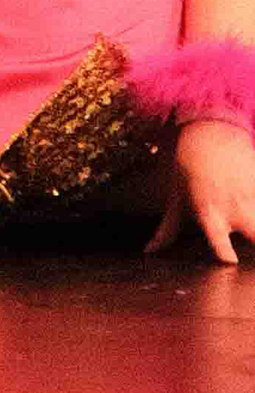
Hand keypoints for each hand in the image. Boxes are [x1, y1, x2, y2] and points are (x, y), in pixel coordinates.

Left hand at [153, 116, 254, 263]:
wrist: (210, 131)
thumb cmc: (187, 168)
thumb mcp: (175, 199)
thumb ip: (167, 231)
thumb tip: (148, 253)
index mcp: (209, 214)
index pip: (220, 244)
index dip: (225, 255)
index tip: (230, 261)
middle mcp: (234, 208)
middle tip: (250, 242)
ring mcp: (253, 196)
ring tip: (252, 229)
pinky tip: (254, 213)